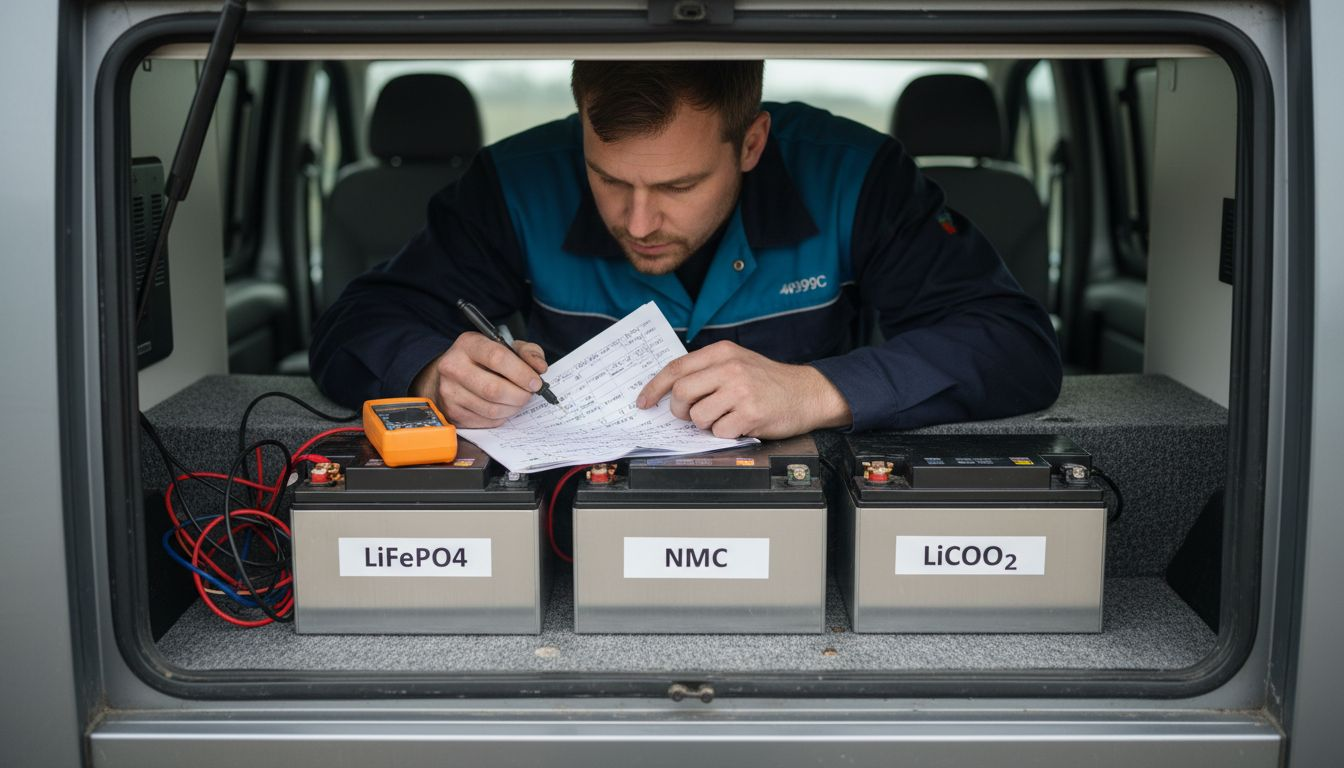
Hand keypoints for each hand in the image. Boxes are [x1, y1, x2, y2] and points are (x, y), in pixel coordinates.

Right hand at [410, 332, 548, 427]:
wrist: (451, 373)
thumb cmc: (484, 359)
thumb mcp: (505, 346)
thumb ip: (527, 352)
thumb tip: (540, 368)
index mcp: (469, 344)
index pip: (497, 358)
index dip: (521, 373)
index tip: (536, 382)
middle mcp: (453, 366)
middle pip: (494, 389)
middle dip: (520, 395)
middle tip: (529, 394)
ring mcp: (449, 391)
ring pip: (491, 409)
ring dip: (513, 408)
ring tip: (518, 400)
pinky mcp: (452, 411)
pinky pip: (485, 421)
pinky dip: (501, 416)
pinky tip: (503, 407)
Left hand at [635, 341, 852, 438]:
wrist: (807, 392)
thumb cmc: (769, 381)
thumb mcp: (737, 362)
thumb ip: (707, 371)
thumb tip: (670, 390)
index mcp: (722, 352)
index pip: (676, 368)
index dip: (654, 387)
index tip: (644, 401)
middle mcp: (730, 368)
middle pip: (681, 393)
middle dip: (679, 410)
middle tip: (691, 415)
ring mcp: (740, 390)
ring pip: (698, 417)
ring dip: (705, 424)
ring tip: (724, 417)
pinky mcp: (750, 413)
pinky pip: (719, 432)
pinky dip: (725, 434)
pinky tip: (740, 424)